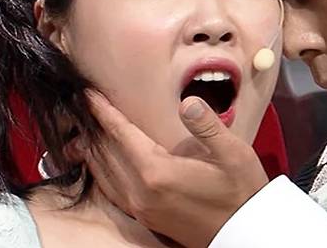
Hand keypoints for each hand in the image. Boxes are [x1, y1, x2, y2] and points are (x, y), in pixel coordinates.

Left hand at [83, 90, 269, 247]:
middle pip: (105, 154)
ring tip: (84, 130)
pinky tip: (100, 163)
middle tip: (80, 105)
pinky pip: (112, 190)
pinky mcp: (145, 217)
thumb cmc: (241, 190)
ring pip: (103, 174)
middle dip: (92, 128)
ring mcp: (141, 208)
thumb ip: (207, 126)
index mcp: (158, 172)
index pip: (121, 135)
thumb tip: (187, 102)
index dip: (103, 112)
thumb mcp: (233, 153)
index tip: (87, 94)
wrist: (245, 231)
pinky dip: (100, 171)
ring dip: (92, 150)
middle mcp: (141, 192)